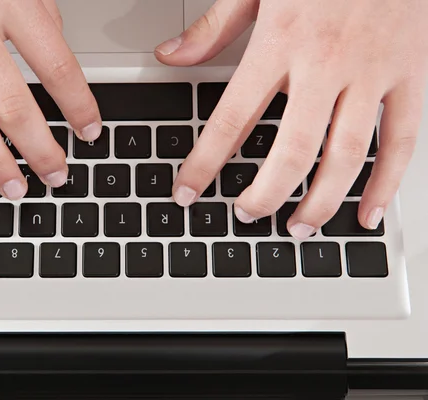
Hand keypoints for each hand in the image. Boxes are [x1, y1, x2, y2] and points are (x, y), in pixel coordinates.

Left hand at [156, 0, 427, 238]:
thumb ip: (213, 28)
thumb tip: (171, 57)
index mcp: (279, 42)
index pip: (230, 120)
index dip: (203, 163)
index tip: (187, 191)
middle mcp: (325, 64)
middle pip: (291, 151)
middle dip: (264, 194)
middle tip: (245, 214)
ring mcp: (372, 72)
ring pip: (347, 155)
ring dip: (321, 201)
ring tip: (298, 228)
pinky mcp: (411, 73)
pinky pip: (403, 139)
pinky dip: (387, 182)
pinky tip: (367, 212)